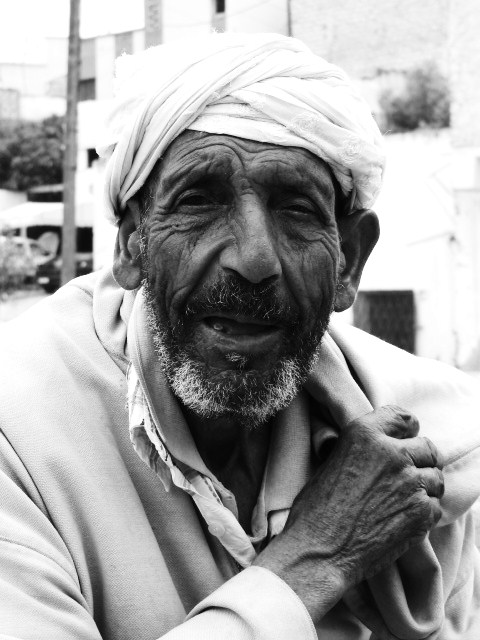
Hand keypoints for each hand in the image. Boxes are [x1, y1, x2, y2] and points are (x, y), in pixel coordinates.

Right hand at [255, 405, 443, 621]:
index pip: (404, 418)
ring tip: (403, 501)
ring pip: (436, 477)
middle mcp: (392, 452)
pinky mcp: (421, 512)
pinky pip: (435, 506)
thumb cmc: (316, 508)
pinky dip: (424, 513)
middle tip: (405, 476)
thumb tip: (381, 449)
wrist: (319, 549)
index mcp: (365, 433)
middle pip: (426, 447)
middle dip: (419, 460)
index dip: (407, 430)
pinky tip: (402, 520)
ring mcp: (410, 481)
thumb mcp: (333, 459)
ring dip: (424, 487)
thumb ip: (364, 448)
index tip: (405, 439)